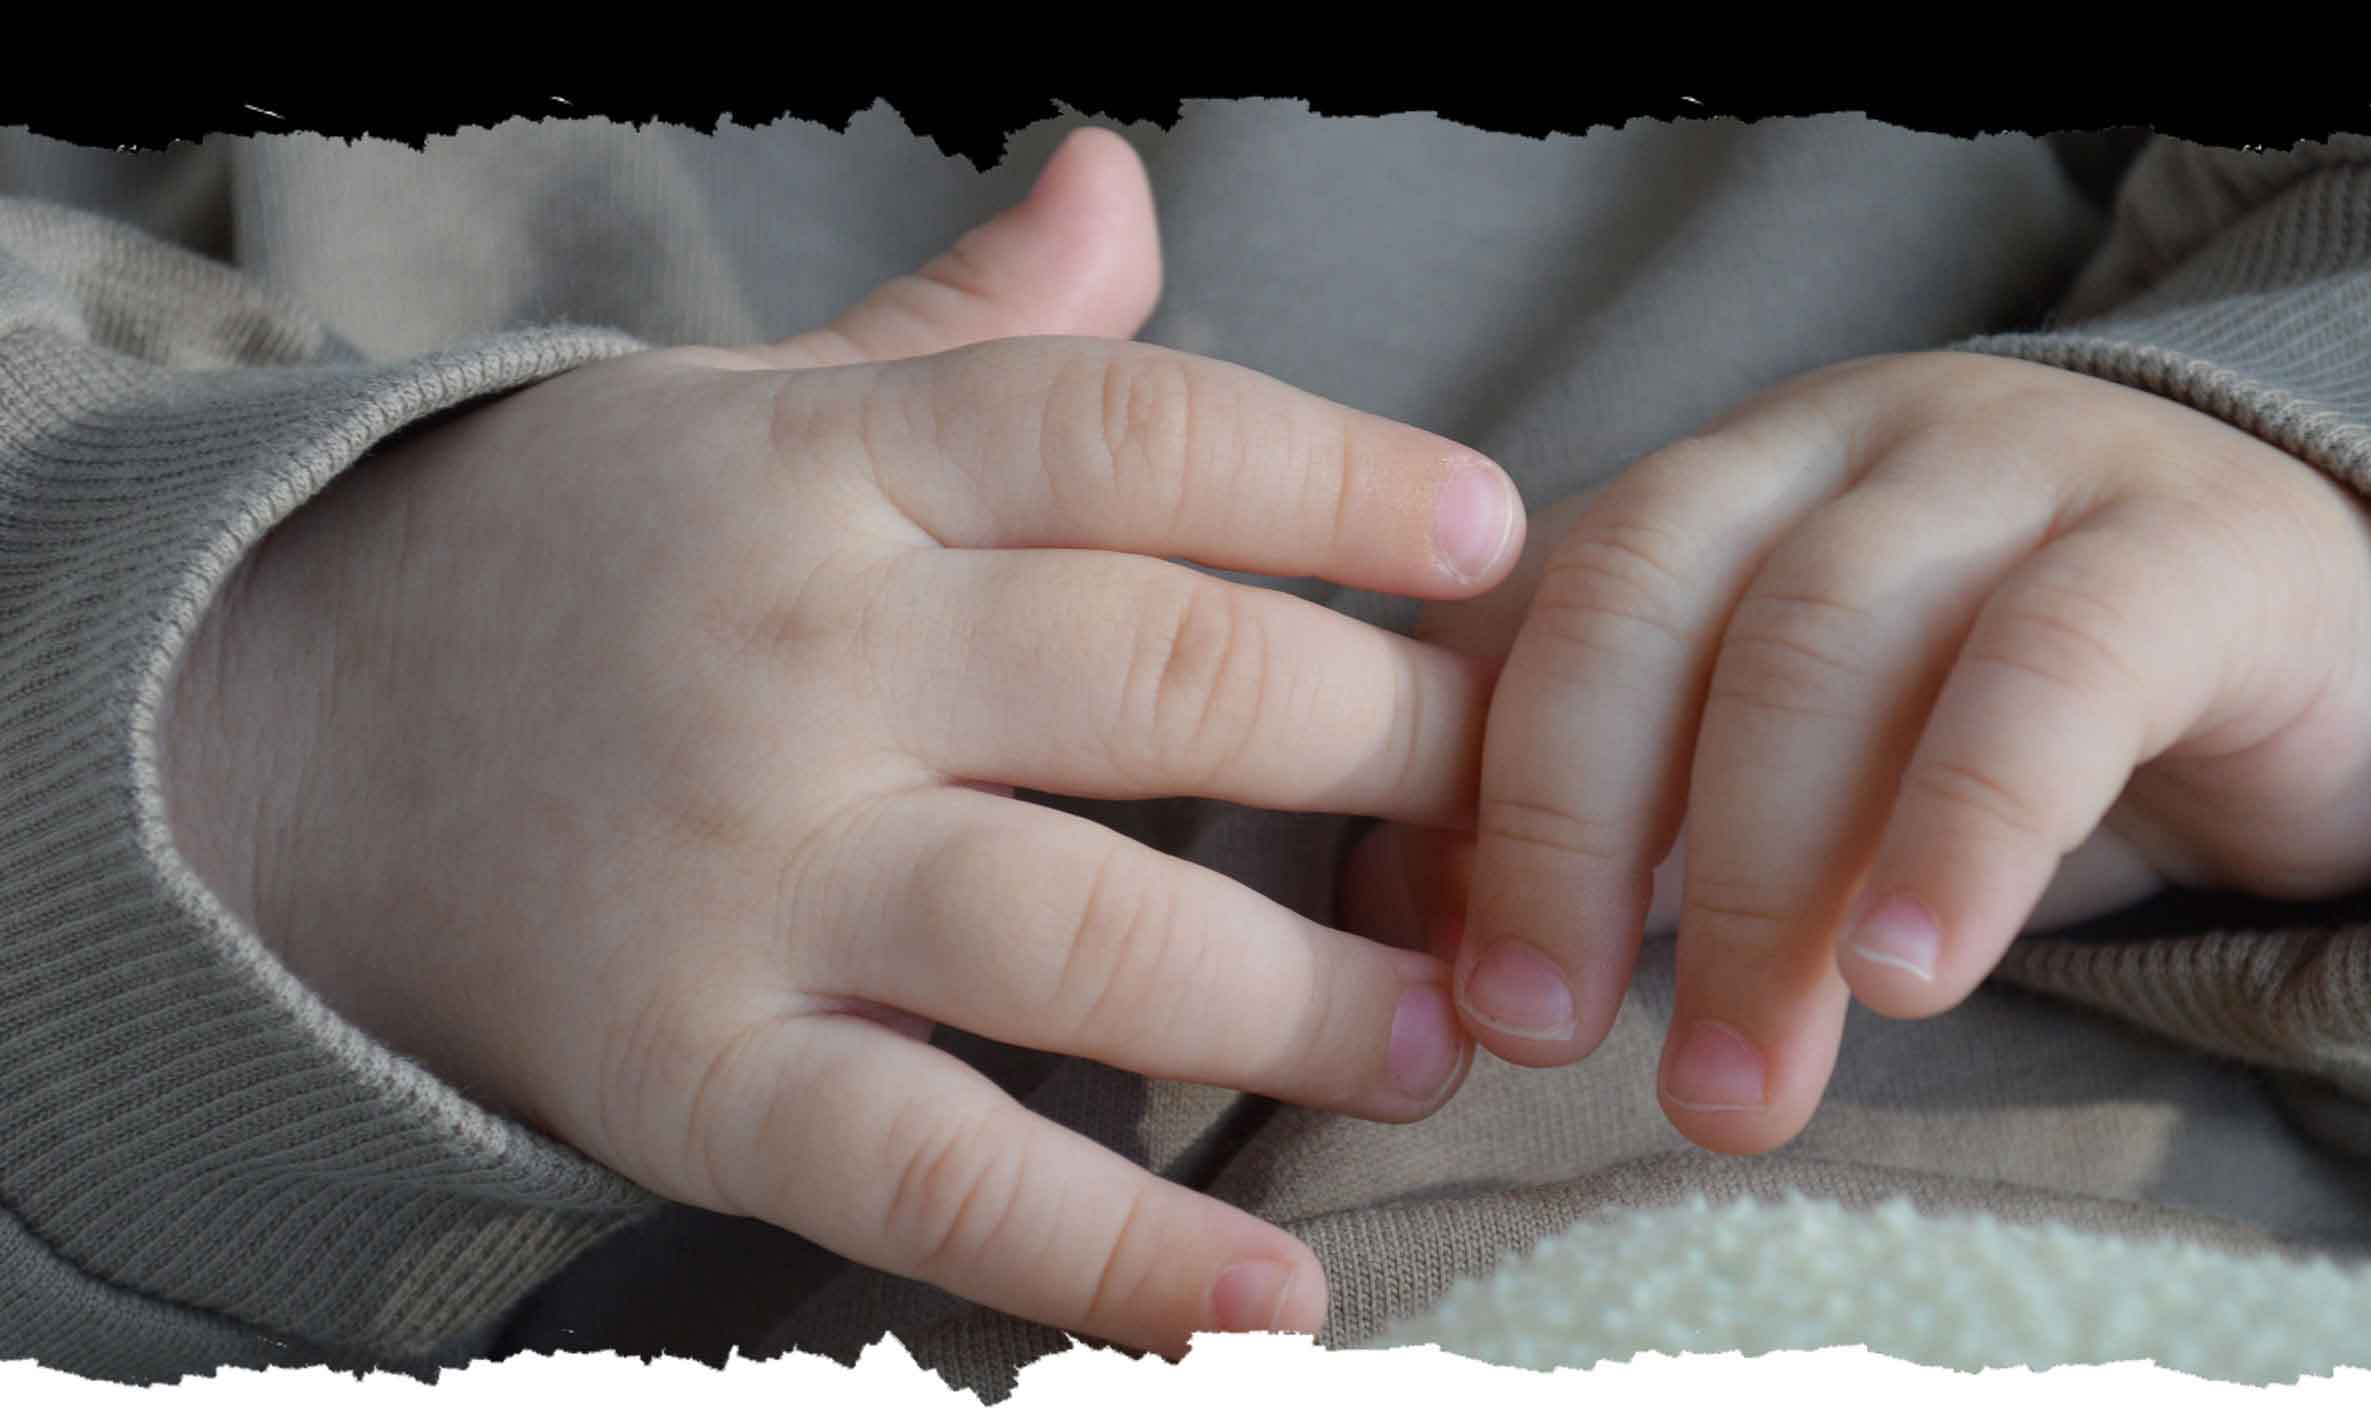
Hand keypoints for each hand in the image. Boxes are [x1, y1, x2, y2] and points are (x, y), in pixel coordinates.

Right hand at [160, 129, 1525, 1355]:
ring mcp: (743, 876)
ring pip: (1083, 932)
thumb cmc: (601, 558)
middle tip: (1528, 821)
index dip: (1340, 478)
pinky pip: (927, 1173)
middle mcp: (801, 655)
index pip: (1133, 436)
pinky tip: (1269, 1311)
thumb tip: (1129, 180)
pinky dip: (1109, 1256)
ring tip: (1449, 1035)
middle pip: (1163, 680)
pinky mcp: (688, 1075)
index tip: (1498, 540)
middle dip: (1389, 750)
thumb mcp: (764, 408)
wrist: (282, 735)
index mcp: (835, 466)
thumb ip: (967, 324)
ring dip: (1306, 1000)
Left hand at [1345, 352, 2370, 1152]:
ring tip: (1729, 1086)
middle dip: (1569, 832)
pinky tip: (1908, 975)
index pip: (1542, 604)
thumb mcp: (1797, 765)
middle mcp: (1847, 445)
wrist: (2325, 621)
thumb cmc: (2005, 721)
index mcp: (1727, 485)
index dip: (1471, 794)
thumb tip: (1403, 935)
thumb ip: (1616, 820)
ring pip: (1832, 638)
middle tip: (1541, 1044)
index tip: (1448, 995)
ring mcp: (2021, 468)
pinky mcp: (2189, 547)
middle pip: (1652, 601)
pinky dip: (1960, 827)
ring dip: (1753, 878)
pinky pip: (2054, 669)